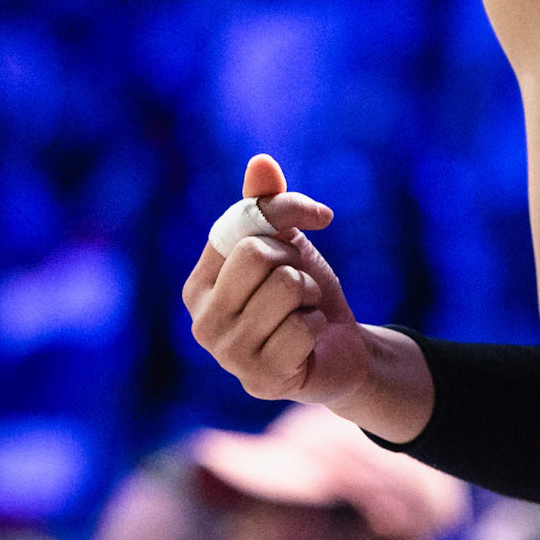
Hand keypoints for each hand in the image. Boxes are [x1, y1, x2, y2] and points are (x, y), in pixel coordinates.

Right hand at [183, 153, 370, 408]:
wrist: (340, 350)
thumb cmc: (305, 296)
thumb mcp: (289, 244)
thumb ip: (270, 206)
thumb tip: (261, 161)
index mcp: (199, 282)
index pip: (238, 224)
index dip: (286, 211)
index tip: (321, 216)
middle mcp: (201, 319)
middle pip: (258, 254)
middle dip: (297, 264)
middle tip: (301, 287)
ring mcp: (227, 353)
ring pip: (286, 287)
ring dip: (310, 297)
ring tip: (302, 316)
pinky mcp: (259, 378)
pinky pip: (302, 327)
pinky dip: (317, 328)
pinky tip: (307, 343)